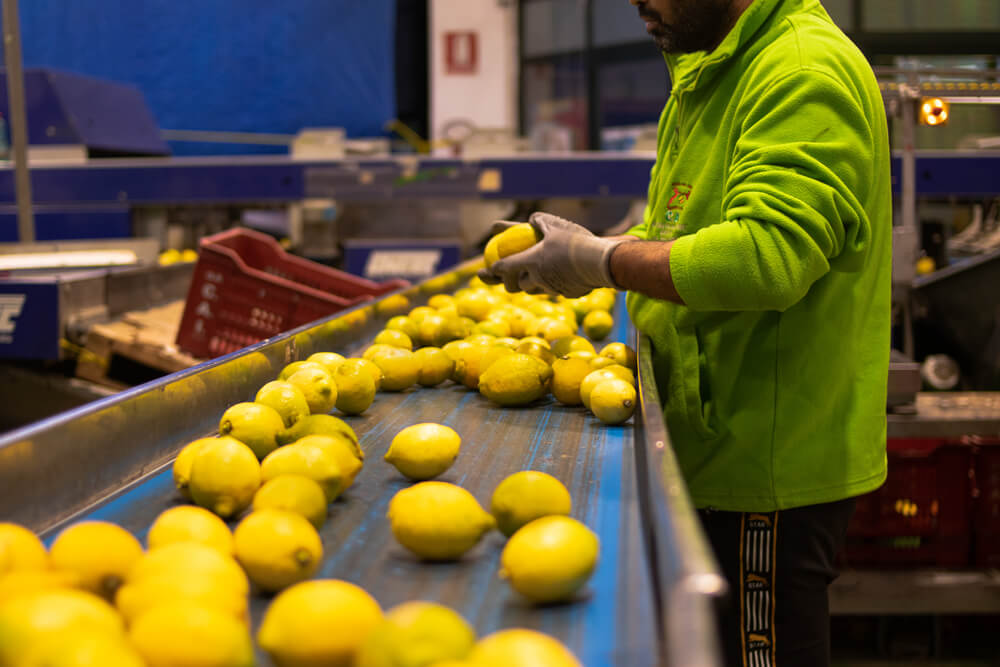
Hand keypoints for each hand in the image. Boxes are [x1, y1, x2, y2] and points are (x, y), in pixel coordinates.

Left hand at [478, 212, 629, 297]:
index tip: (487, 270)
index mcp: (531, 261)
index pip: (505, 268)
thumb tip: (530, 219)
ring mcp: (553, 288)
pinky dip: (552, 284)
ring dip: (530, 285)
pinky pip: (556, 290)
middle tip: (508, 281)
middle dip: (510, 284)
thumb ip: (540, 222)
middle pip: (518, 286)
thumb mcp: (556, 226)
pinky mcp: (568, 293)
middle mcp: (539, 278)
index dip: (493, 270)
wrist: (601, 261)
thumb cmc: (576, 241)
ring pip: (536, 290)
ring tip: (530, 279)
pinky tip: (556, 279)